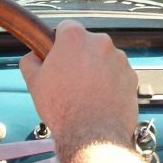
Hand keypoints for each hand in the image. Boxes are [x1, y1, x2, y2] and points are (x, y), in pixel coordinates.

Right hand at [19, 20, 138, 162]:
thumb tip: (33, 57)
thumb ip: (30, 62)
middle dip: (80, 57)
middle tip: (70, 80)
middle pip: (88, 44)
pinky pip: (118, 74)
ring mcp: (119, 59)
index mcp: (75, 38)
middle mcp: (100, 42)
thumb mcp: (34, 83)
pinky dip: (112, 83)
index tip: (59, 58)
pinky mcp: (132, 76)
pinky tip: (101, 100)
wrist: (92, 134)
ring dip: (97, 70)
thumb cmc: (62, 108)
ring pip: (104, 59)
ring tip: (87, 94)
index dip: (60, 43)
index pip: (66, 28)